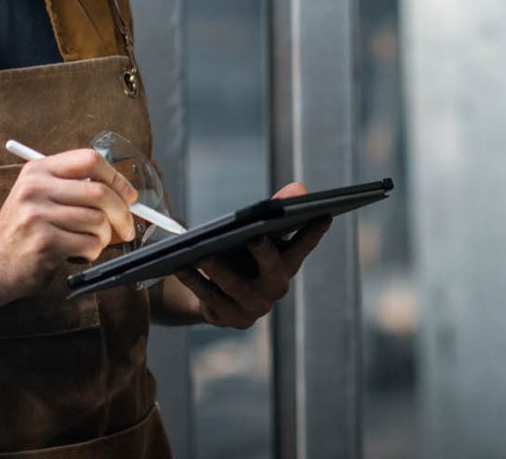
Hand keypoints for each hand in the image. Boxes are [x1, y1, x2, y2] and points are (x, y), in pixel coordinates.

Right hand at [0, 148, 137, 298]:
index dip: (116, 177)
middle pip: (99, 191)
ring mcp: (38, 215)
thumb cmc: (22, 231)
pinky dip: (92, 253)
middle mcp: (36, 188)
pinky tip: (77, 254)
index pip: (90, 159)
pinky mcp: (44, 242)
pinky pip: (89, 244)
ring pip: (98, 221)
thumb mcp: (38, 195)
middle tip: (127, 227)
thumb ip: (73, 187)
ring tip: (90, 243)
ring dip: (104, 237)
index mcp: (39, 170)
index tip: (129, 195)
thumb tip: (122, 191)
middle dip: (122, 212)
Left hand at [175, 182, 331, 329]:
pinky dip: (194, 281)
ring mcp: (254, 306)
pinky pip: (210, 298)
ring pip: (235, 286)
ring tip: (202, 252)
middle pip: (273, 269)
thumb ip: (278, 208)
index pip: (305, 244)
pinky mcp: (230, 317)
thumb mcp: (260, 230)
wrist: (217, 296)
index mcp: (287, 262)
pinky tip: (180, 265)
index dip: (315, 230)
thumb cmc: (244, 254)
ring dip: (218, 269)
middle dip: (265, 253)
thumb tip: (299, 189)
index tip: (325, 213)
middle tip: (256, 235)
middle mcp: (276, 287)